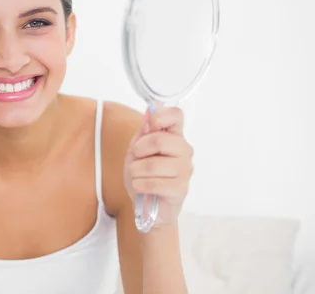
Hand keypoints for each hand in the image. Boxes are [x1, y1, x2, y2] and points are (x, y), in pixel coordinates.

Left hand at [123, 105, 193, 228]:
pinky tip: (142, 187)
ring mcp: (185, 170)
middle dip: (139, 150)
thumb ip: (143, 133)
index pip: (176, 115)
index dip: (160, 117)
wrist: (145, 205)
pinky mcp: (180, 190)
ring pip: (152, 164)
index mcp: (174, 137)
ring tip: (138, 176)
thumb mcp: (137, 151)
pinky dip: (139, 185)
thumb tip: (149, 115)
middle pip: (160, 139)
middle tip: (136, 159)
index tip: (150, 126)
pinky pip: (153, 184)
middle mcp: (184, 151)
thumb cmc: (143, 175)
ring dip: (136, 171)